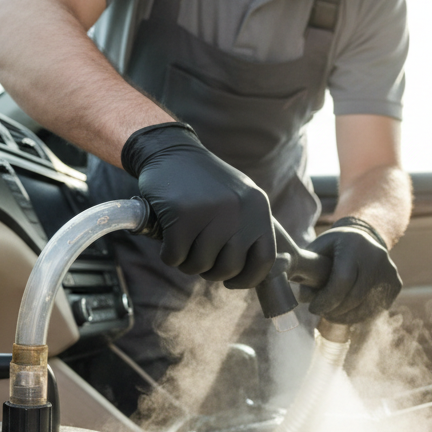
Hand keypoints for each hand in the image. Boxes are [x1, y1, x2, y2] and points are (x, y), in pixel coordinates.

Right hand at [122, 123, 275, 288]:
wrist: (170, 151)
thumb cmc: (204, 184)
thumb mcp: (239, 200)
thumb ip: (249, 230)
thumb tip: (254, 274)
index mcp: (259, 207)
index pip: (264, 260)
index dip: (247, 279)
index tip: (231, 281)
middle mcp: (240, 209)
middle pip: (229, 268)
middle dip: (211, 272)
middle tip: (199, 258)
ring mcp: (212, 210)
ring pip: (200, 265)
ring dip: (187, 263)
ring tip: (183, 244)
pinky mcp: (182, 214)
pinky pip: (176, 256)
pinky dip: (169, 254)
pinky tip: (168, 238)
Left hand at [303, 220, 401, 323]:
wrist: (364, 237)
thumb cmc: (335, 247)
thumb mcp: (318, 250)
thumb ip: (308, 271)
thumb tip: (304, 298)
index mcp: (355, 245)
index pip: (343, 280)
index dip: (326, 299)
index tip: (313, 308)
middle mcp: (377, 257)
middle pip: (354, 297)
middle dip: (334, 310)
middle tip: (321, 312)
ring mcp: (389, 272)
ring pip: (365, 308)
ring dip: (345, 317)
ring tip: (331, 314)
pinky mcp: (395, 285)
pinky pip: (375, 309)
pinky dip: (358, 315)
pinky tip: (346, 311)